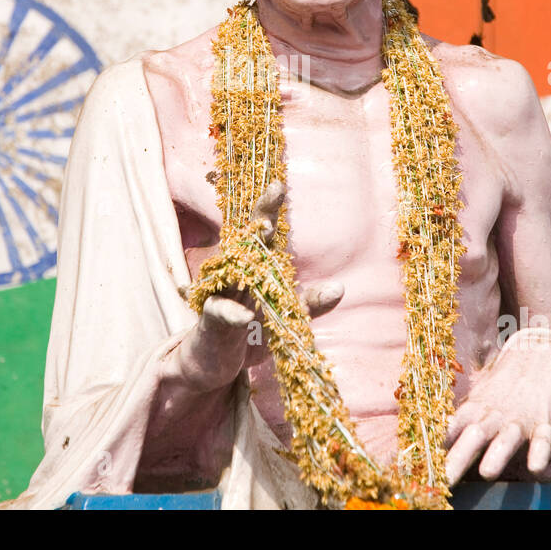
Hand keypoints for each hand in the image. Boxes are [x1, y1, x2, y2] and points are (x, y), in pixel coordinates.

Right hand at [172, 180, 342, 392]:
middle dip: (261, 215)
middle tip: (275, 191)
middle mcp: (235, 275)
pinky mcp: (210, 322)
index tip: (279, 184)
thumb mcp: (283, 318)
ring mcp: (221, 295)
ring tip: (264, 231)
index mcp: (253, 271)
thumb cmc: (247, 334)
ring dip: (249, 250)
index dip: (268, 209)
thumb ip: (309, 304)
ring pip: (233, 268)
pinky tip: (244, 315)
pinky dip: (232, 312)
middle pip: (247, 239)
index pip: (261, 235)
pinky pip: (220, 313)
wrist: (210, 365)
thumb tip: (340, 288)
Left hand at [445, 343, 550, 483]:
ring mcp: (519, 419)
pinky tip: (535, 467)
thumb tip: (432, 444)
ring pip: (506, 438)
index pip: (450, 427)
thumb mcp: (478, 398)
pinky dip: (539, 452)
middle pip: (473, 436)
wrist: (539, 354)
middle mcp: (493, 415)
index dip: (435, 444)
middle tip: (444, 480)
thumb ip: (461, 421)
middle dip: (458, 458)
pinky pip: (542, 439)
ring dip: (496, 455)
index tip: (421, 463)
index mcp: (474, 409)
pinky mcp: (545, 422)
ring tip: (486, 473)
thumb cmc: (503, 385)